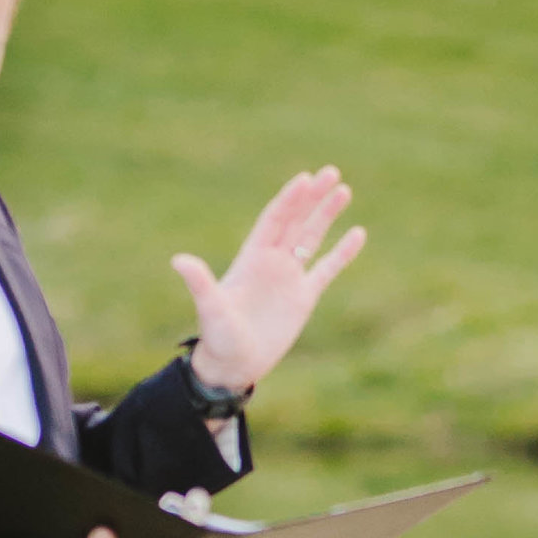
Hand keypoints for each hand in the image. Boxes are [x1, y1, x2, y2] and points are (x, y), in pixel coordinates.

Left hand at [174, 169, 364, 397]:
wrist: (234, 364)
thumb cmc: (218, 337)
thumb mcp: (210, 308)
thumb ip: (200, 283)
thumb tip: (179, 261)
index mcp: (252, 258)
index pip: (274, 220)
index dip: (289, 200)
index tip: (305, 179)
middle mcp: (272, 262)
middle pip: (295, 220)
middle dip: (312, 197)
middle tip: (331, 172)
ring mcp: (289, 278)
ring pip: (312, 238)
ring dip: (326, 215)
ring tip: (344, 190)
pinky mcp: (304, 297)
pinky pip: (327, 268)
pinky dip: (342, 252)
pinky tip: (358, 233)